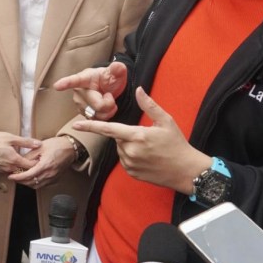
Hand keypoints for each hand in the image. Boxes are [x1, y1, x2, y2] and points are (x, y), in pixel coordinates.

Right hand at [0, 131, 40, 173]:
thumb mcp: (11, 138)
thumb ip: (26, 142)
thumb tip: (38, 143)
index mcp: (14, 159)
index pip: (30, 166)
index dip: (37, 163)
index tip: (40, 158)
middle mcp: (9, 167)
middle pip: (24, 171)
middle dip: (30, 167)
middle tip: (35, 160)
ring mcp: (2, 170)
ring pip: (16, 171)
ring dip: (21, 168)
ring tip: (25, 160)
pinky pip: (8, 171)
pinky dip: (13, 168)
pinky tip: (14, 161)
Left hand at [9, 136, 74, 188]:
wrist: (70, 148)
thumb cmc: (57, 145)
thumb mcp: (40, 147)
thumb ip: (29, 156)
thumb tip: (19, 162)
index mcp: (45, 165)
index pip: (28, 175)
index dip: (18, 177)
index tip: (11, 177)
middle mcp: (50, 173)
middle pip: (31, 183)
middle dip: (21, 181)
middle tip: (14, 177)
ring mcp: (53, 178)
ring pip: (37, 186)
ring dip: (27, 183)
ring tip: (21, 178)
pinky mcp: (55, 179)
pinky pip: (43, 185)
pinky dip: (35, 184)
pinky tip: (31, 179)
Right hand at [54, 61, 127, 120]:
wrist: (108, 89)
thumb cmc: (109, 79)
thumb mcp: (115, 73)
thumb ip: (117, 69)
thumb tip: (118, 66)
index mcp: (85, 78)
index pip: (75, 81)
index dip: (66, 83)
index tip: (57, 86)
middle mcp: (79, 92)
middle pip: (96, 105)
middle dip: (108, 103)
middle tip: (110, 95)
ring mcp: (79, 104)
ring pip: (96, 114)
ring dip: (107, 111)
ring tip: (107, 101)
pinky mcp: (82, 113)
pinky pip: (95, 120)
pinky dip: (104, 116)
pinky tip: (105, 109)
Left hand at [72, 87, 209, 193]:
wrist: (186, 171)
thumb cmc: (177, 144)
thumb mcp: (166, 121)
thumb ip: (149, 105)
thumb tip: (138, 89)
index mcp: (137, 136)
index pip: (108, 129)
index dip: (91, 126)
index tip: (76, 124)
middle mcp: (130, 151)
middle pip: (117, 138)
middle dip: (126, 134)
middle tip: (146, 137)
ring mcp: (130, 164)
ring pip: (120, 149)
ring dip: (128, 146)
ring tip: (149, 149)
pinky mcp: (132, 173)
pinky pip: (125, 161)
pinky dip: (131, 157)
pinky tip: (147, 158)